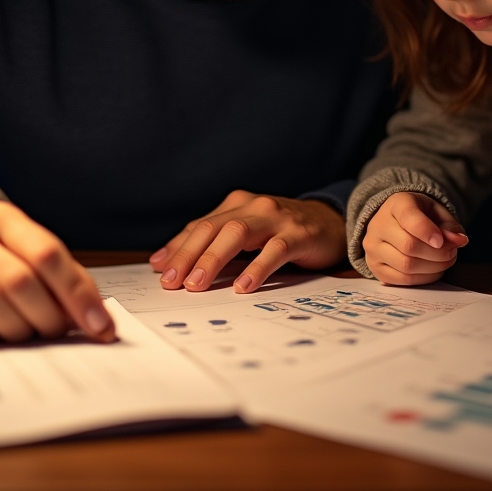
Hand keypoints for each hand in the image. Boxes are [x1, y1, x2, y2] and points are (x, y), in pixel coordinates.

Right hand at [0, 204, 114, 345]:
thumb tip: (93, 311)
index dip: (78, 293)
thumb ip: (55, 271)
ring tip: (27, 334)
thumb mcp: (15, 243)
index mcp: (2, 218)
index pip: (48, 254)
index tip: (99, 323)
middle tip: (59, 332)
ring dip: (18, 329)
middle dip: (49, 316)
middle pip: (21, 281)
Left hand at [149, 190, 346, 293]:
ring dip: (214, 259)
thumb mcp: (248, 234)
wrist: (333, 222)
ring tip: (197, 284)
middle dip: (189, 254)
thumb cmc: (283, 231)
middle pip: (214, 228)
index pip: (201, 226)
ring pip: (238, 233)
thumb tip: (166, 263)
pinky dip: (257, 268)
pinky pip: (274, 250)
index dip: (178, 247)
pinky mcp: (299, 233)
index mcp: (238, 204)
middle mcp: (254, 206)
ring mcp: (277, 218)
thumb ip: (213, 244)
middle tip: (172, 281)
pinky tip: (243, 286)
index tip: (159, 270)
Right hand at [363, 191, 467, 285]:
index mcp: (396, 204)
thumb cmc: (420, 216)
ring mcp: (373, 248)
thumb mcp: (437, 212)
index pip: (409, 218)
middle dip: (438, 253)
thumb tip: (459, 240)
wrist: (395, 222)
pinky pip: (403, 280)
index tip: (442, 241)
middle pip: (409, 246)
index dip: (427, 231)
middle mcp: (378, 225)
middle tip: (452, 252)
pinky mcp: (375, 268)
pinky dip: (424, 278)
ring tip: (445, 260)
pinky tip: (433, 270)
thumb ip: (449, 225)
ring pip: (406, 266)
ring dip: (433, 268)